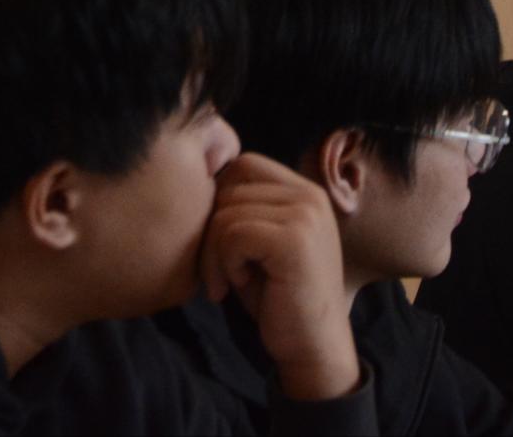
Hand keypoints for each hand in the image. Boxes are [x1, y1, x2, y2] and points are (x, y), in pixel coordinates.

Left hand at [198, 152, 360, 402]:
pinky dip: (225, 263)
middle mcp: (310, 195)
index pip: (244, 164)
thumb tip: (198, 180)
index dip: (219, 198)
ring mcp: (305, 215)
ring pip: (225, 213)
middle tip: (217, 271)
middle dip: (210, 230)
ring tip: (229, 282)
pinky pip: (232, 234)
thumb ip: (243, 208)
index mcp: (304, 190)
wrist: (313, 347)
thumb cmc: (279, 298)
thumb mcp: (260, 243)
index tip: (220, 242)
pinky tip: (239, 285)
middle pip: (229, 187)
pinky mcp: (294, 241)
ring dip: (214, 253)